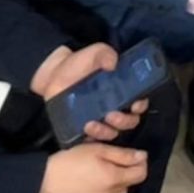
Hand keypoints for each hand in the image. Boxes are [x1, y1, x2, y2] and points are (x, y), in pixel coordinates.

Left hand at [27, 42, 149, 138]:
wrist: (53, 75)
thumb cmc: (77, 64)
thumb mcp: (93, 53)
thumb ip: (104, 53)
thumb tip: (113, 63)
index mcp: (121, 90)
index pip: (139, 101)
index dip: (140, 105)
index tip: (135, 105)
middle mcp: (115, 107)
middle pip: (130, 121)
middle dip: (125, 121)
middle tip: (113, 115)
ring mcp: (100, 119)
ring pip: (114, 131)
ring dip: (108, 130)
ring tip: (94, 123)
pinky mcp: (85, 129)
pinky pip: (94, 139)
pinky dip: (94, 136)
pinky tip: (87, 127)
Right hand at [37, 141, 147, 192]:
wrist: (42, 183)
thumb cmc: (69, 162)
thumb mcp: (96, 150)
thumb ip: (122, 155)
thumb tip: (143, 157)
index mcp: (114, 180)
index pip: (141, 174)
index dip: (140, 164)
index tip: (133, 156)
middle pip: (128, 185)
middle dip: (124, 174)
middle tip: (109, 163)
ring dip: (113, 186)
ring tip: (98, 174)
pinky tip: (89, 186)